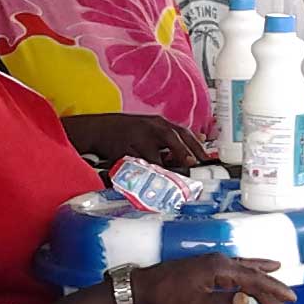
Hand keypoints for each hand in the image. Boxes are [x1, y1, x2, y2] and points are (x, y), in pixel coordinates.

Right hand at [63, 111, 210, 166]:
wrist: (100, 129)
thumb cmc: (131, 131)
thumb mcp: (153, 128)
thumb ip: (174, 137)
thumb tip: (201, 140)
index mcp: (159, 123)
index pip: (182, 132)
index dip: (194, 145)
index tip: (204, 159)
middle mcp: (149, 127)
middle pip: (170, 136)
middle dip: (182, 150)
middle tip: (191, 163)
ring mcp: (135, 137)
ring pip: (153, 154)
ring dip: (163, 166)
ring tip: (172, 178)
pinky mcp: (122, 149)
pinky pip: (136, 163)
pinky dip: (144, 172)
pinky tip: (150, 179)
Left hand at [133, 255, 297, 303]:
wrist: (146, 286)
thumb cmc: (168, 298)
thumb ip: (222, 303)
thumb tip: (246, 300)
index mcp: (219, 269)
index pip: (253, 281)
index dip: (273, 293)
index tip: (289, 303)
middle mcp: (221, 261)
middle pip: (254, 277)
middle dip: (273, 294)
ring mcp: (216, 261)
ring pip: (248, 270)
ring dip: (266, 281)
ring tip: (284, 286)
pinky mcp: (211, 265)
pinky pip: (239, 267)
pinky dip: (253, 270)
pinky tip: (260, 268)